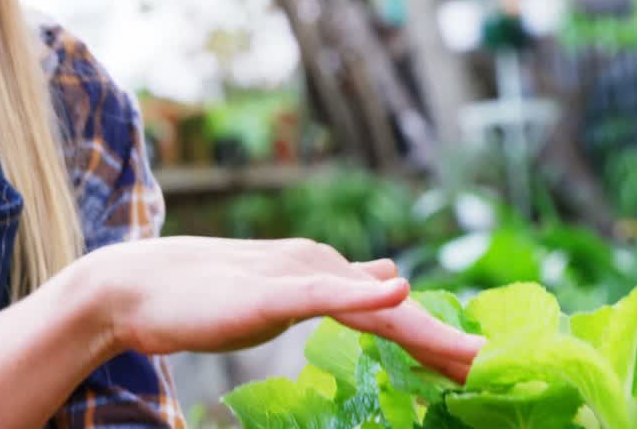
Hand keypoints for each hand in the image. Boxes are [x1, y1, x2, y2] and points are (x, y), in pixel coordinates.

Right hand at [81, 236, 484, 382]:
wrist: (135, 287)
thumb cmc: (202, 296)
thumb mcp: (282, 294)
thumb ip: (335, 291)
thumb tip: (390, 283)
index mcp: (324, 273)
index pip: (394, 315)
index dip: (438, 341)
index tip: (483, 366)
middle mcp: (320, 267)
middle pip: (398, 315)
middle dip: (449, 345)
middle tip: (501, 370)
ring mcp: (296, 277)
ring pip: (373, 309)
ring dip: (426, 332)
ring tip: (473, 355)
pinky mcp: (268, 292)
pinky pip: (323, 295)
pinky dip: (362, 295)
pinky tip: (396, 294)